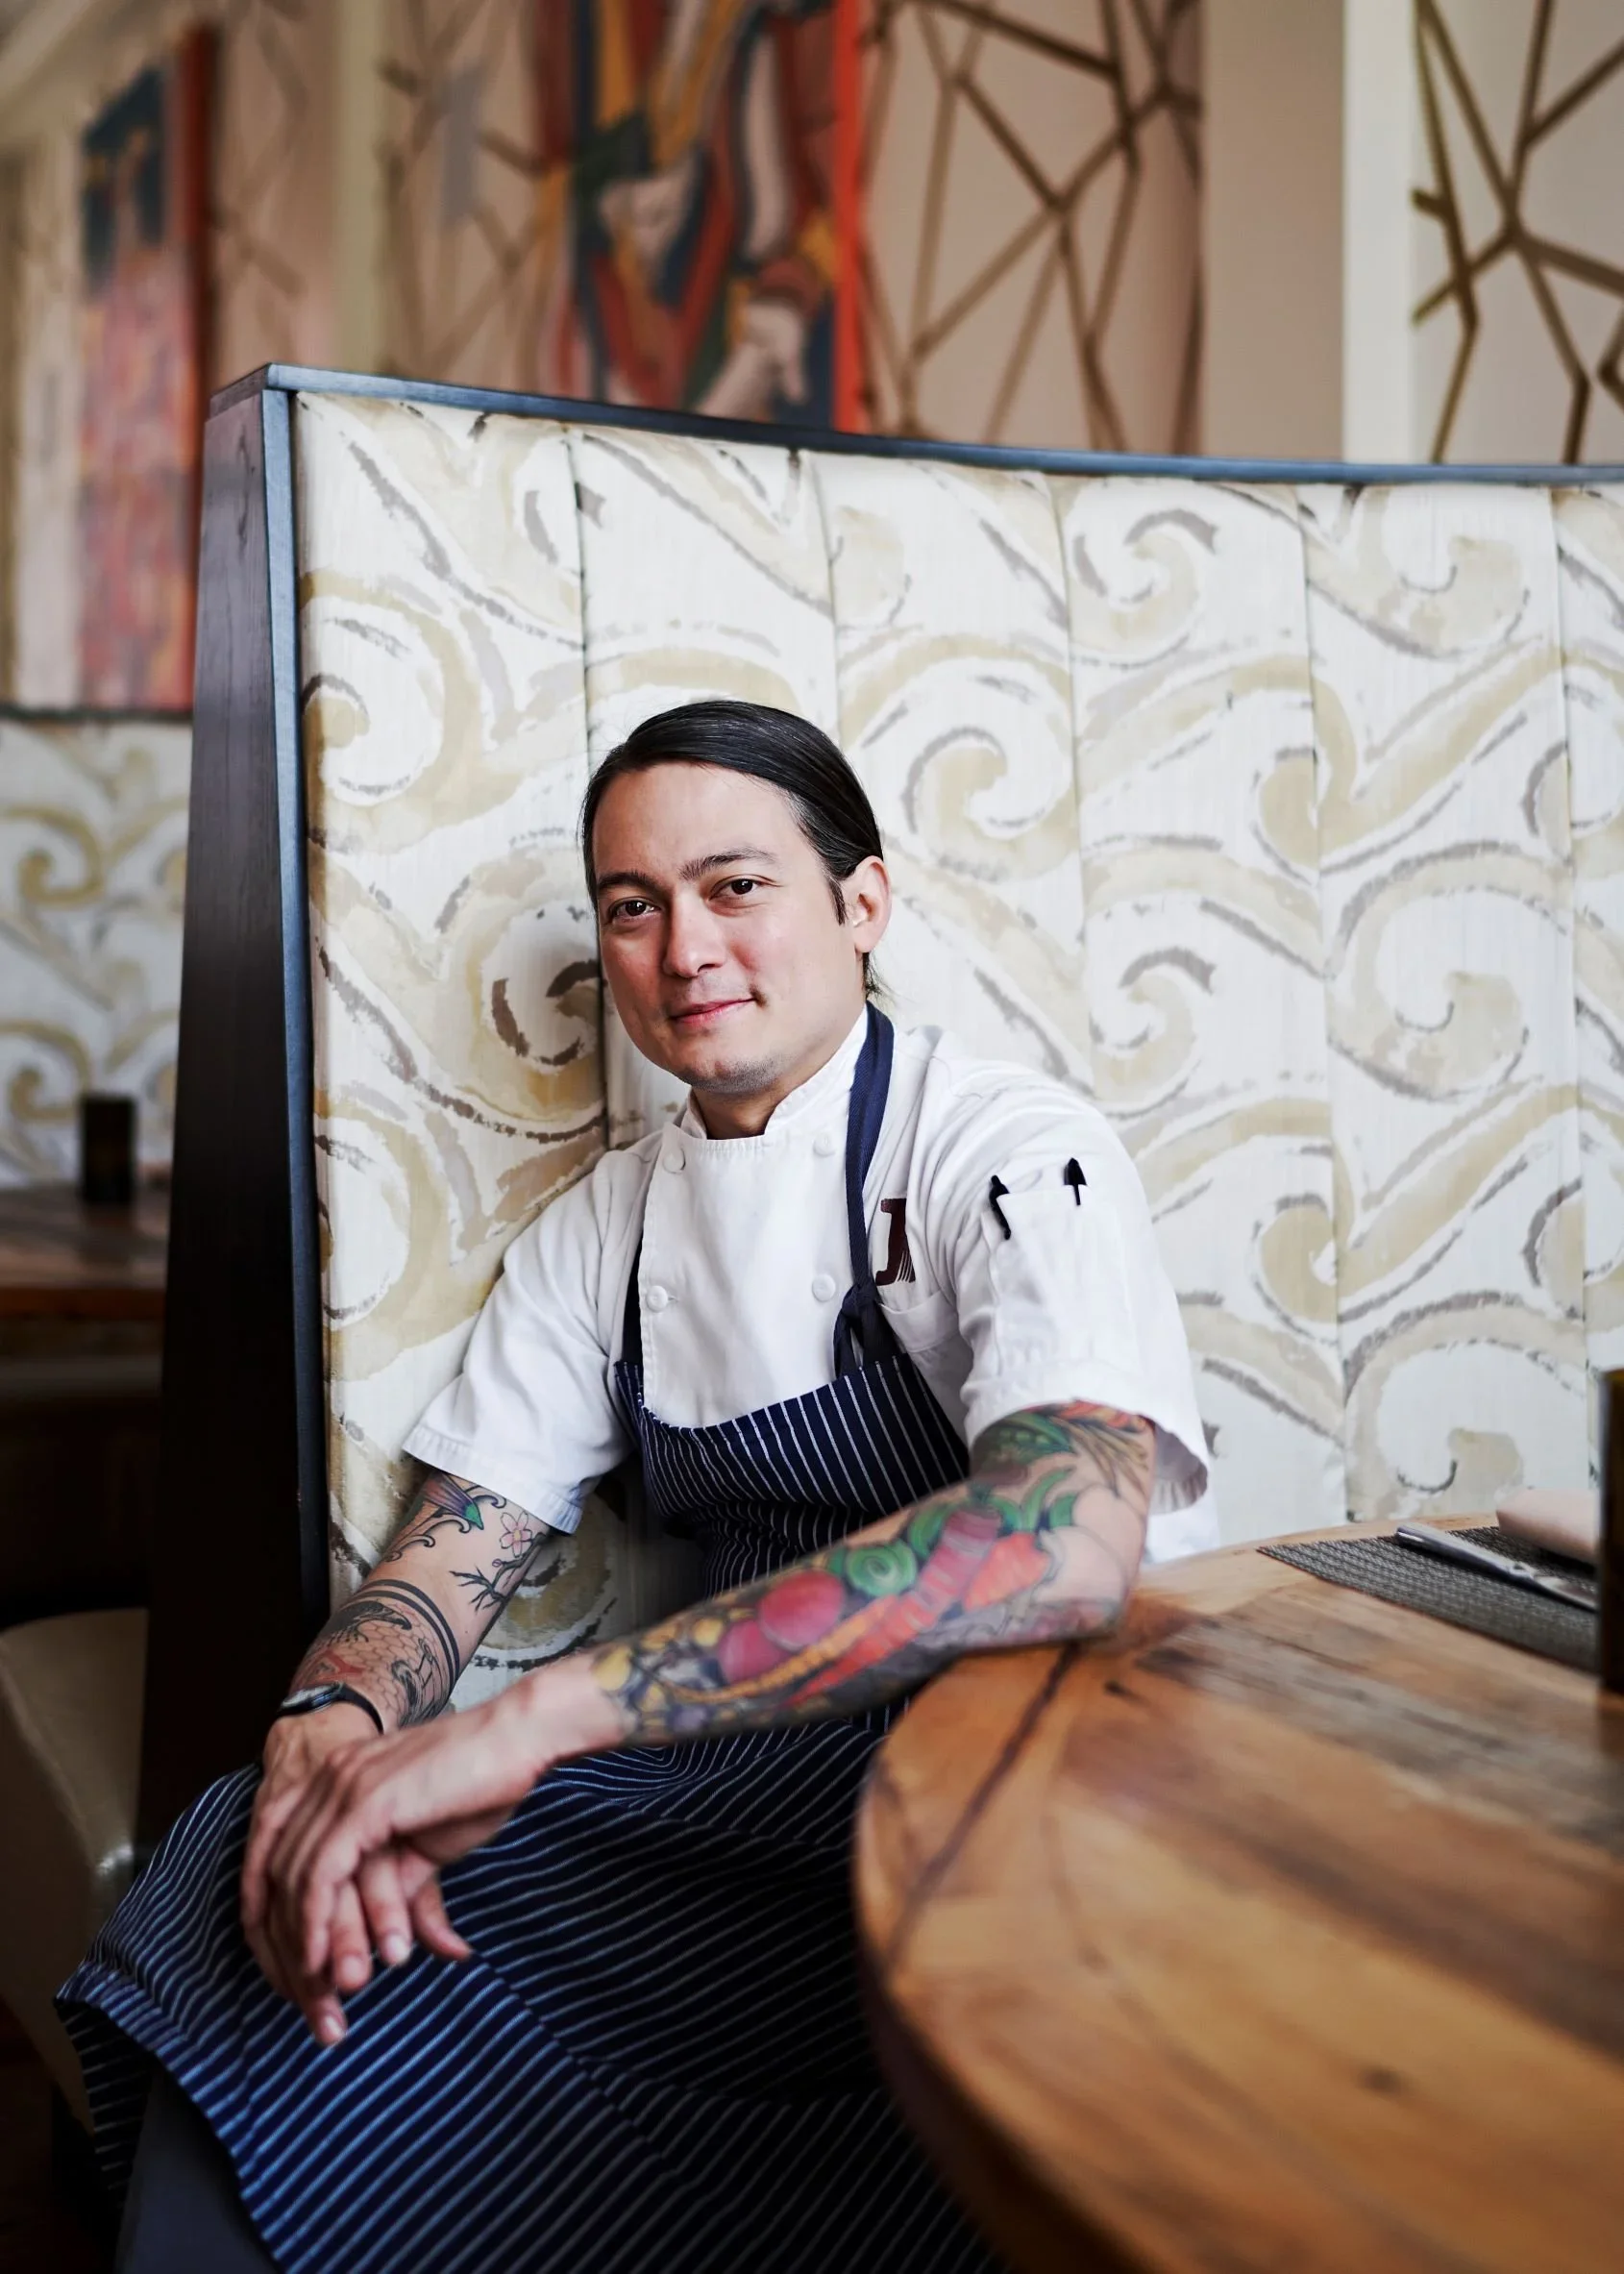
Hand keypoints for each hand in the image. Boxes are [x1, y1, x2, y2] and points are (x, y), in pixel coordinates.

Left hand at [261, 1659, 619, 2040]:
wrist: (519, 1740)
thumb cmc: (483, 1785)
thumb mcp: (427, 1846)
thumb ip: (399, 1885)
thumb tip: (391, 1940)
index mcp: (335, 1781)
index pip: (274, 1855)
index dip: (272, 1918)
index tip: (292, 1975)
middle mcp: (326, 1779)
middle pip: (273, 1873)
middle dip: (281, 1947)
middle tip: (303, 2006)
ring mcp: (342, 1787)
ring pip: (293, 1880)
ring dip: (300, 1948)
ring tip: (318, 2000)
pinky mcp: (364, 1803)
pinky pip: (320, 1875)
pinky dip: (314, 1925)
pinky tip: (321, 1964)